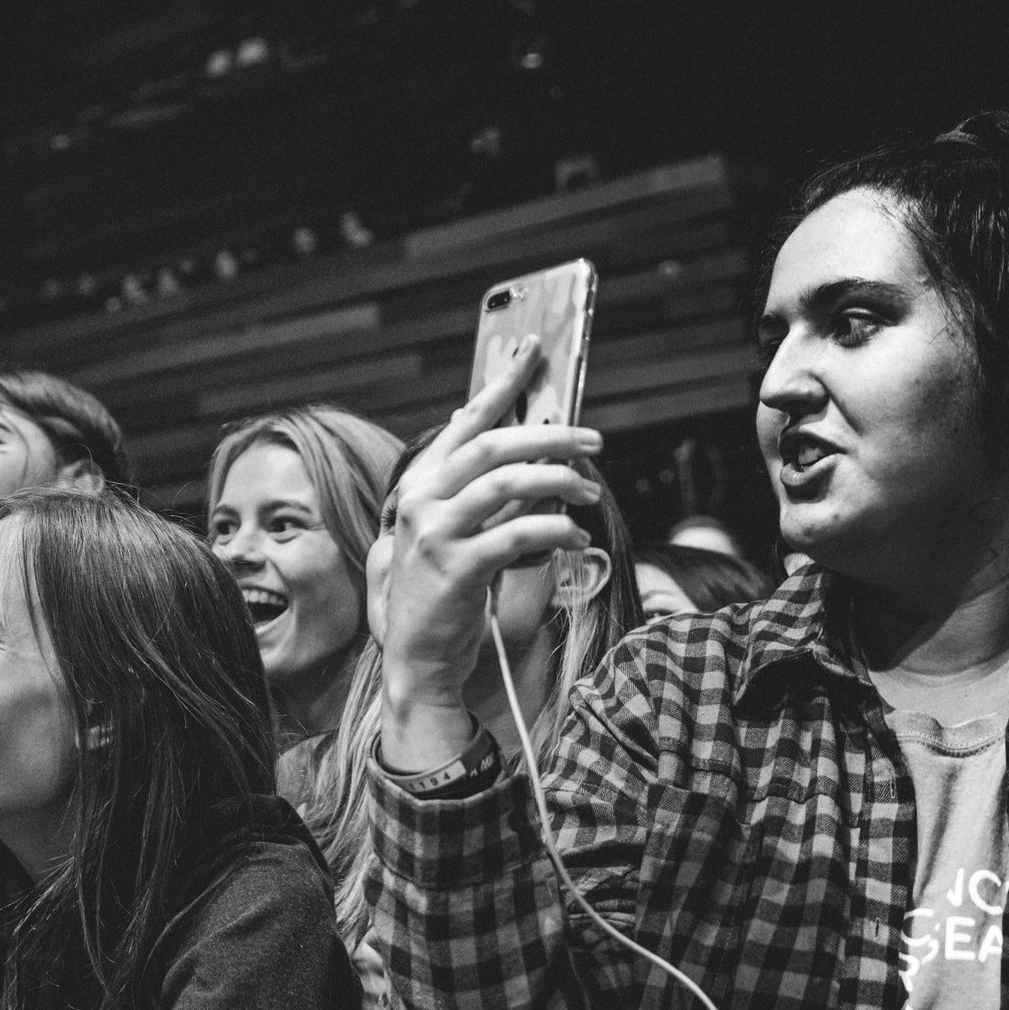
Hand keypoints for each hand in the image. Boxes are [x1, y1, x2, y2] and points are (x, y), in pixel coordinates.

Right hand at [380, 337, 602, 763]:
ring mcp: (434, 535)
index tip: (534, 352)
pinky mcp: (457, 570)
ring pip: (506, 483)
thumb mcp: (445, 532)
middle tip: (592, 440)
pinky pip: (516, 534)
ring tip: (589, 490)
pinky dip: (553, 529)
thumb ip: (467, 488)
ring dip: (558, 480)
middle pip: (493, 445)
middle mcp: (421, 502)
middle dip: (549, 434)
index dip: (501, 384)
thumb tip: (500, 441)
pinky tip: (574, 534)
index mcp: (420, 485)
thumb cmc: (440, 593)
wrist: (416, 658)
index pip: (466, 421)